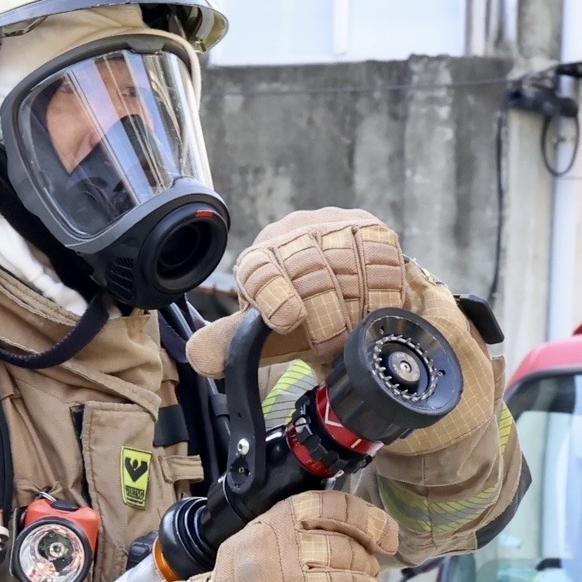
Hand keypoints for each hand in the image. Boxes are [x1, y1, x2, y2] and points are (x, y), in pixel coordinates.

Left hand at [189, 208, 417, 375]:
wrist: (350, 296)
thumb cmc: (302, 316)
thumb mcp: (267, 336)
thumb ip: (233, 344)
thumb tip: (198, 357)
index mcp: (261, 256)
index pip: (261, 269)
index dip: (273, 293)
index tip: (287, 321)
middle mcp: (294, 232)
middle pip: (308, 267)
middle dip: (324, 312)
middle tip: (333, 344)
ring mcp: (334, 225)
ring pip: (347, 262)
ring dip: (356, 304)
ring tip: (357, 331)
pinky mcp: (372, 228)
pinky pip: (380, 256)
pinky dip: (383, 289)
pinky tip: (378, 309)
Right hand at [195, 490, 399, 581]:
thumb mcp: (263, 540)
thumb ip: (305, 529)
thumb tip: (369, 536)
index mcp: (272, 524)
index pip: (332, 508)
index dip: (370, 521)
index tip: (386, 540)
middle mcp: (278, 555)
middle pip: (347, 552)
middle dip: (365, 567)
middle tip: (363, 578)